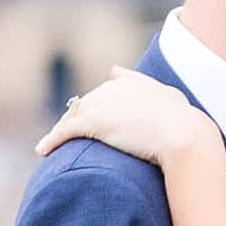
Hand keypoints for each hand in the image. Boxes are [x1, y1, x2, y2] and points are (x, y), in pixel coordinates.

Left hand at [37, 69, 215, 168]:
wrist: (183, 135)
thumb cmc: (184, 122)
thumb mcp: (170, 97)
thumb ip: (150, 87)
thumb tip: (122, 75)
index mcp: (132, 82)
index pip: (108, 88)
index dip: (100, 103)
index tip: (94, 113)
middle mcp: (113, 88)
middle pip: (86, 102)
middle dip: (78, 118)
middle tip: (70, 138)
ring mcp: (103, 105)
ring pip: (73, 116)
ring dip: (62, 130)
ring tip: (53, 145)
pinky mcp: (94, 123)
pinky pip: (65, 131)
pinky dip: (51, 140)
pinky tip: (41, 151)